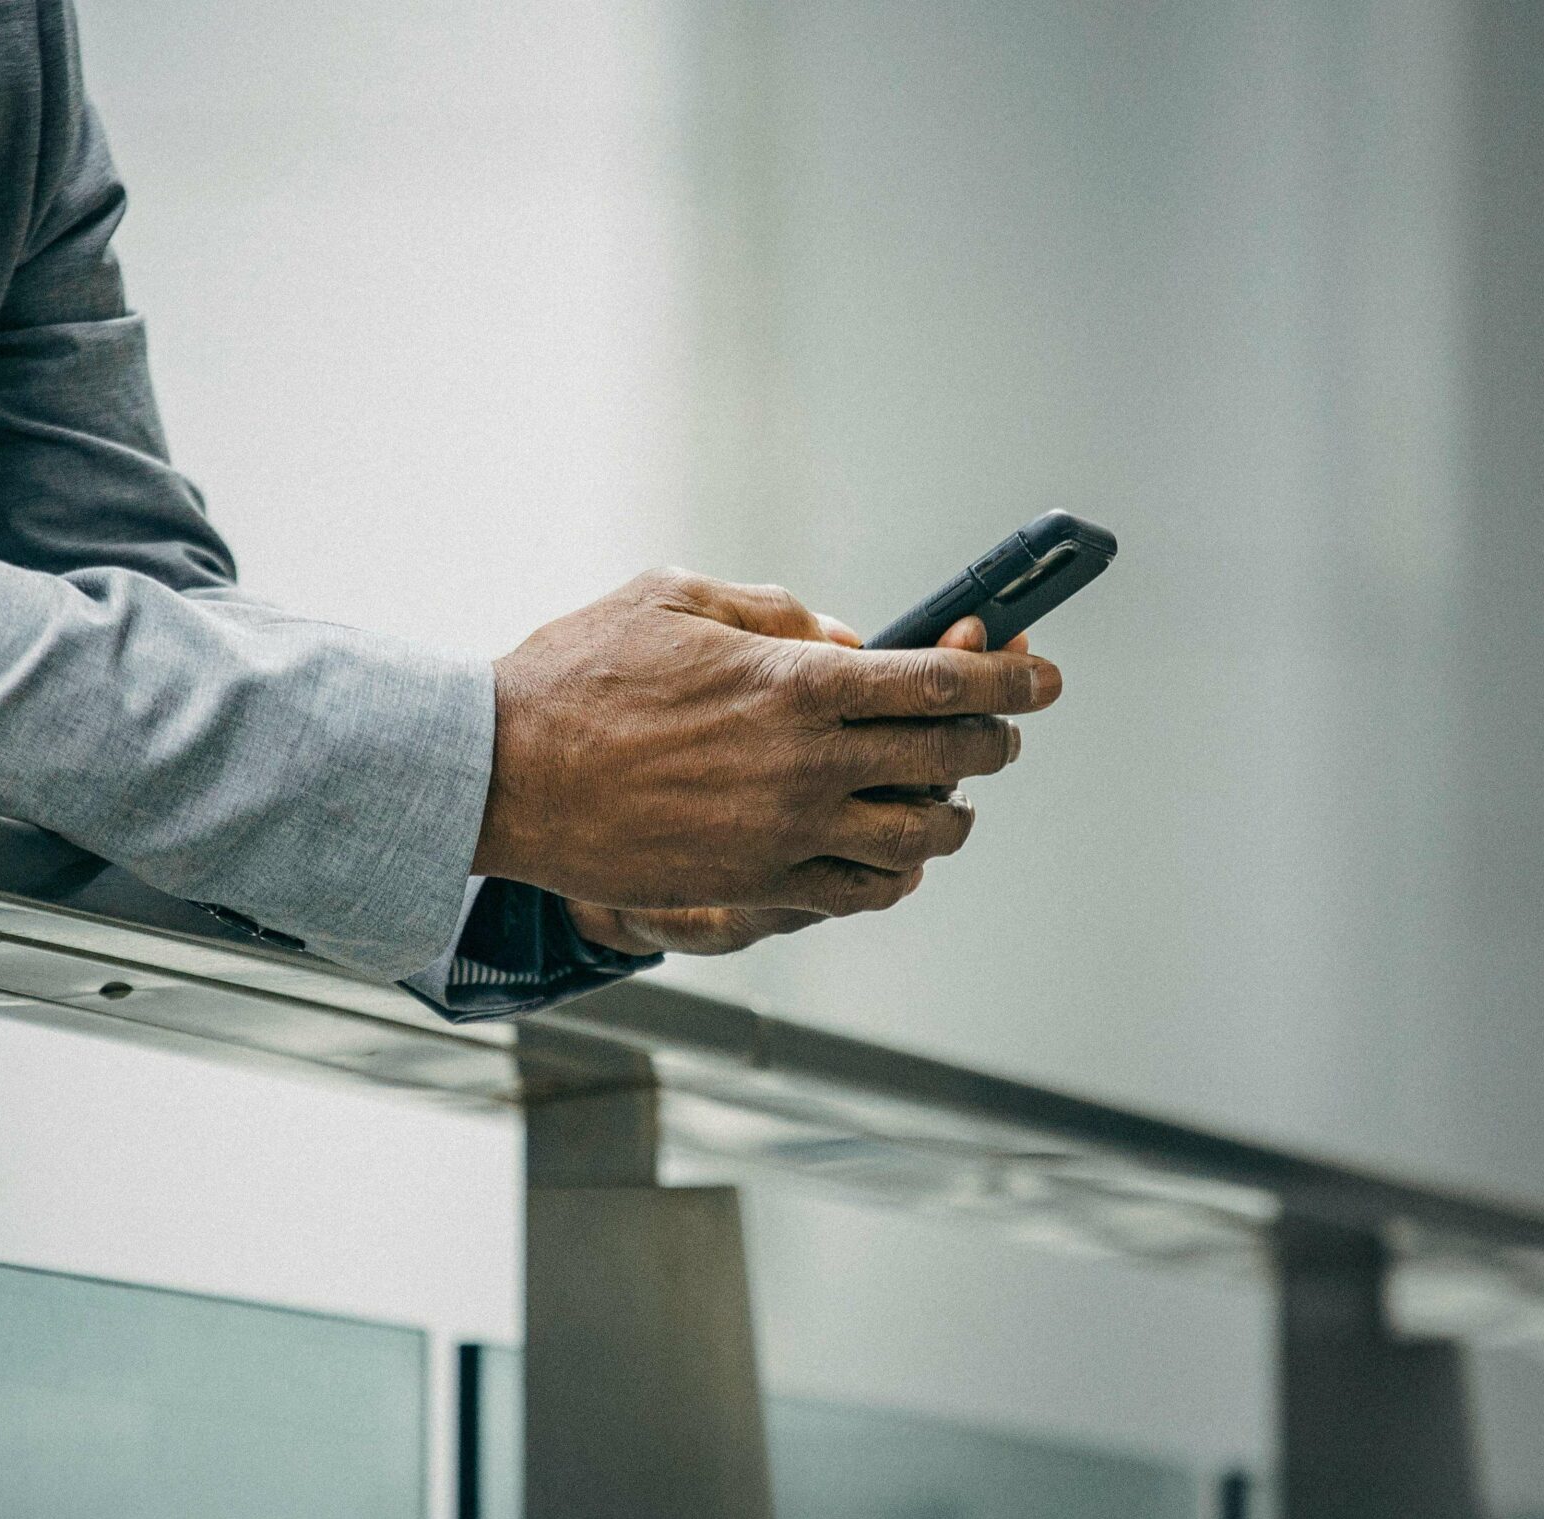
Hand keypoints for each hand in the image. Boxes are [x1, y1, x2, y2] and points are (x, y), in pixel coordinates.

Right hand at [552, 613, 1029, 955]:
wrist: (500, 774)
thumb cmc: (579, 673)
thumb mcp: (678, 596)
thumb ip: (778, 614)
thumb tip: (849, 642)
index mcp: (797, 683)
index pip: (944, 681)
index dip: (1011, 679)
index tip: (1043, 677)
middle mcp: (806, 766)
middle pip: (950, 760)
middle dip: (992, 740)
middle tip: (998, 728)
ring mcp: (785, 837)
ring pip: (919, 839)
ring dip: (951, 816)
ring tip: (949, 797)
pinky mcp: (753, 890)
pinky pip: (859, 896)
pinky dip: (894, 876)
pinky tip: (892, 857)